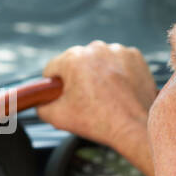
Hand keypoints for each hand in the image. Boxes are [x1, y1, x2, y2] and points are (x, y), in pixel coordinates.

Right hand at [40, 41, 156, 175]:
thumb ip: (41, 106)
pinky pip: (118, 62)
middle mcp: (95, 48)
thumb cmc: (97, 122)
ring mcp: (117, 50)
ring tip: (105, 96)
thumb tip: (40, 102)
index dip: (53, 86)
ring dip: (98, 74)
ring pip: (98, 61)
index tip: (62, 98)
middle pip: (76, 63)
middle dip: (78, 79)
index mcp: (73, 59)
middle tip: (86, 100)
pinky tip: (119, 90)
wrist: (134, 127)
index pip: (52, 69)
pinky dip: (117, 73)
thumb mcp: (58, 118)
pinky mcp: (135, 56)